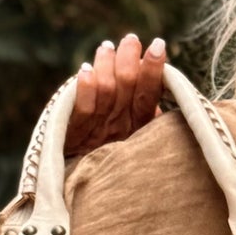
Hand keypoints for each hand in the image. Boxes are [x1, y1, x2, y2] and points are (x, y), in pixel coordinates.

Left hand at [64, 34, 166, 158]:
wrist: (86, 195)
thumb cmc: (112, 158)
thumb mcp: (134, 136)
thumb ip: (145, 113)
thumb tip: (161, 83)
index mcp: (139, 126)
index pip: (150, 94)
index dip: (154, 70)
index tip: (158, 45)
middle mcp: (121, 127)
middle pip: (128, 86)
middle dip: (129, 58)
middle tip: (130, 39)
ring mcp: (98, 132)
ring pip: (106, 91)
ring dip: (107, 65)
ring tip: (107, 47)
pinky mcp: (75, 137)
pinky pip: (83, 111)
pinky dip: (85, 88)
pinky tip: (85, 69)